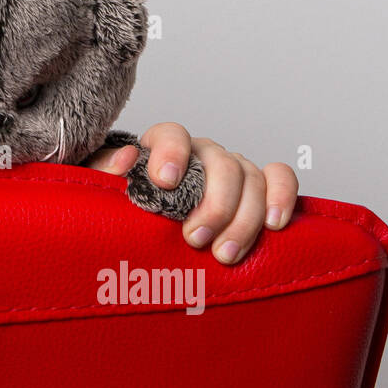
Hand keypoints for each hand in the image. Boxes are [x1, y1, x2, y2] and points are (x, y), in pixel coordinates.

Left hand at [84, 122, 298, 264]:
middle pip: (220, 163)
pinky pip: (280, 178)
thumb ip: (106, 173)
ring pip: (251, 177)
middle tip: (195, 239)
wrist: (148, 228)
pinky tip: (274, 224)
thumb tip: (124, 160)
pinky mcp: (257, 189)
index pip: (172, 134)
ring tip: (225, 253)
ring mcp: (232, 169)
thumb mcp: (104, 190)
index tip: (165, 181)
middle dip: (213, 204)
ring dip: (243, 217)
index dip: (172, 153)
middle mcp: (202, 154)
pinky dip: (282, 196)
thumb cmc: (128, 206)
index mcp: (163, 148)